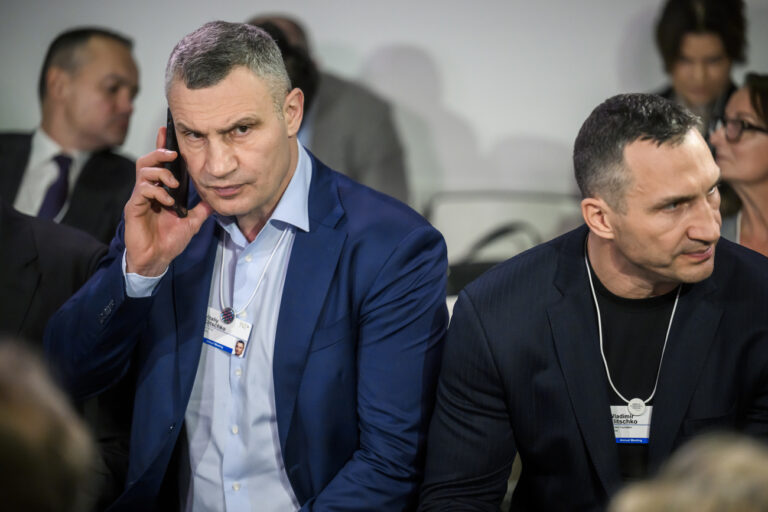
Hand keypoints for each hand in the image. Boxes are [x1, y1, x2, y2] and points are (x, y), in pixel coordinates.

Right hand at [124, 127, 212, 275]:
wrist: (156, 259)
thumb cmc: (169, 241)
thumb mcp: (192, 223)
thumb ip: (201, 209)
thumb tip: (214, 198)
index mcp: (161, 191)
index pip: (160, 164)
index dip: (162, 147)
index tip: (167, 131)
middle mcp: (148, 191)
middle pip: (147, 161)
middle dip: (160, 152)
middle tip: (174, 154)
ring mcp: (140, 198)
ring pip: (143, 171)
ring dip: (161, 172)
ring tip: (173, 184)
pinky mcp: (134, 207)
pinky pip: (142, 190)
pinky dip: (157, 192)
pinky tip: (167, 201)